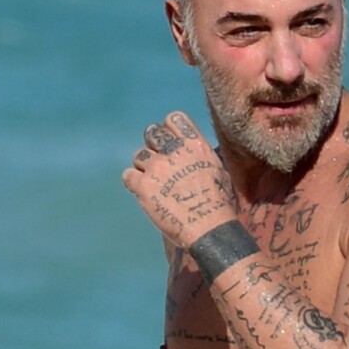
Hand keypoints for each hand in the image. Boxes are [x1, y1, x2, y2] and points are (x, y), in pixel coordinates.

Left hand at [121, 112, 237, 249]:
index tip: (169, 143)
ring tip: (154, 184)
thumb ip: (202, 157)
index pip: (173, 119)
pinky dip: (133, 183)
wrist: (210, 229)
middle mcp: (175, 151)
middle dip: (152, 146)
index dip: (167, 129)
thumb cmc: (220, 206)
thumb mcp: (219, 172)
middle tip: (158, 164)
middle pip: (151, 133)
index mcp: (195, 145)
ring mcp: (158, 167)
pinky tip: (144, 193)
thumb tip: (196, 154)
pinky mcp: (144, 186)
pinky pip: (128, 175)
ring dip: (143, 167)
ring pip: (139, 155)